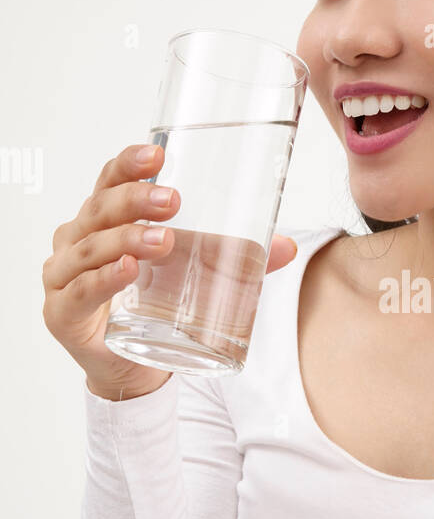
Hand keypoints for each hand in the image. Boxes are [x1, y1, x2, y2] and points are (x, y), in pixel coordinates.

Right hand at [42, 141, 297, 400]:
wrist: (134, 364)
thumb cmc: (156, 304)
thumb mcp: (197, 274)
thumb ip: (236, 259)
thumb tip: (286, 247)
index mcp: (103, 220)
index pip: (109, 181)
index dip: (129, 165)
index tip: (157, 154)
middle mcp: (76, 240)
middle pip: (99, 209)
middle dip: (135, 200)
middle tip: (174, 200)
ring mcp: (63, 276)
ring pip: (90, 248)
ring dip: (126, 239)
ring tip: (164, 241)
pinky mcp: (62, 314)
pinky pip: (80, 291)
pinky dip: (103, 280)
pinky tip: (126, 272)